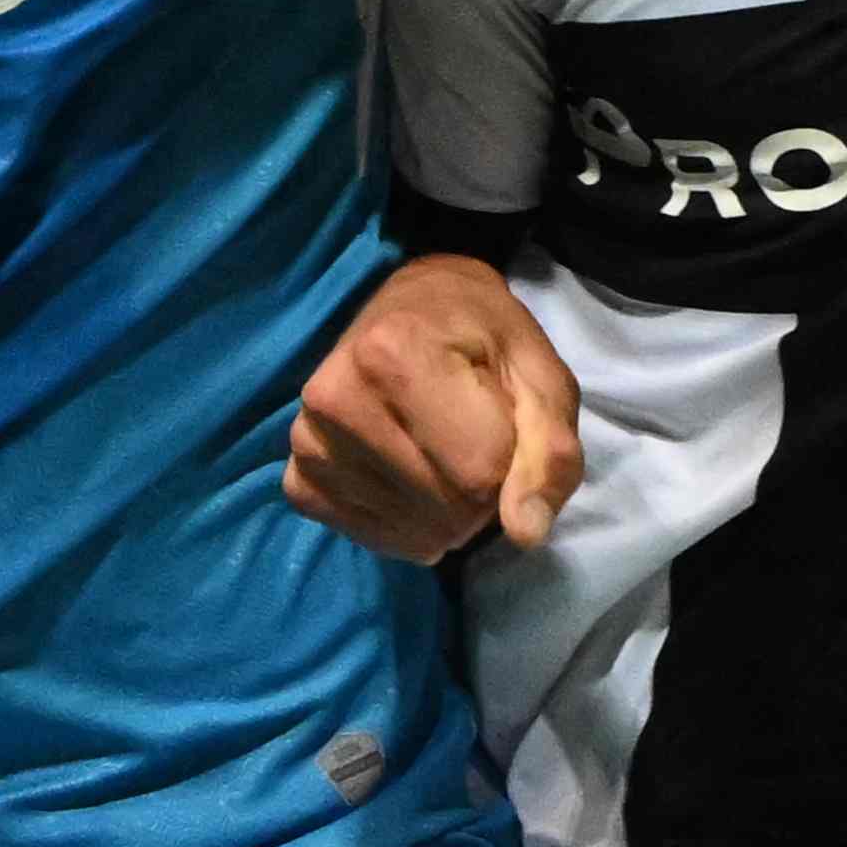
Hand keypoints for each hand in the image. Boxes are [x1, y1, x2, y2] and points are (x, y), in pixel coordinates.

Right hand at [286, 254, 580, 557]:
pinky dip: (404, 527)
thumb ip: (549, 452)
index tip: (502, 428)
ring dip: (444, 515)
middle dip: (479, 497)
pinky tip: (409, 483)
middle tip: (473, 443)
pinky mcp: (297, 476)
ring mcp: (307, 440)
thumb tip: (527, 534)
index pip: (479, 474)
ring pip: (411, 530)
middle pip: (443, 509)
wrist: (413, 309)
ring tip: (439, 456)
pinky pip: (369, 537)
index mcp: (393, 353)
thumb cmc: (482, 339)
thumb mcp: (540, 377)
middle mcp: (334, 397)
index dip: (511, 469)